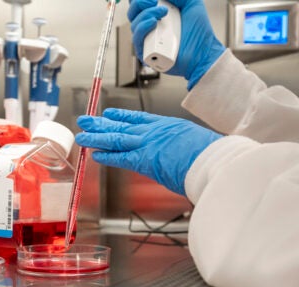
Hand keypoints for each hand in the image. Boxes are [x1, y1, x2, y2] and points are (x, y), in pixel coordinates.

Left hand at [76, 108, 222, 194]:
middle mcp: (156, 132)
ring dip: (98, 137)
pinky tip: (95, 154)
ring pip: (117, 139)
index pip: (140, 120)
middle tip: (87, 120)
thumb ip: (185, 148)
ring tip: (83, 135)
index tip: (110, 114)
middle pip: (124, 126)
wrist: (216, 160)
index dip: (122, 117)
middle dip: (103, 124)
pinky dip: (107, 156)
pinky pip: (121, 157)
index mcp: (170, 126)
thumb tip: (183, 158)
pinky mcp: (145, 159)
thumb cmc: (214, 156)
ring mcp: (149, 144)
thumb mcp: (199, 144)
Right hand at [128, 0, 224, 88]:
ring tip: (163, 12)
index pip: (139, 4)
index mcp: (156, 14)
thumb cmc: (198, 32)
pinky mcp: (147, 53)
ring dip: (146, 13)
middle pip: (133, 12)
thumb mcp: (191, 3)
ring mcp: (148, 40)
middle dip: (140, 2)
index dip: (139, 0)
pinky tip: (153, 22)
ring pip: (134, 24)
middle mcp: (149, 27)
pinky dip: (142, 28)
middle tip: (154, 1)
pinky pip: (137, 40)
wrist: (203, 52)